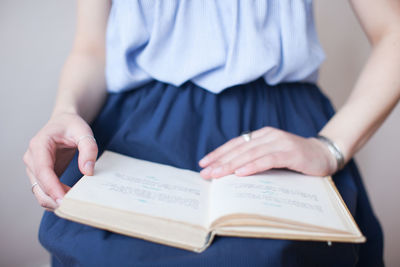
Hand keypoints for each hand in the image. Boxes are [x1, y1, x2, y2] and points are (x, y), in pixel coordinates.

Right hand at [23, 112, 97, 210]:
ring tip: (74, 205)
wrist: (64, 123)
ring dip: (55, 201)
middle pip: (38, 186)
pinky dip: (56, 198)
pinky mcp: (40, 175)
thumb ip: (89, 149)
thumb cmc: (72, 125)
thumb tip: (88, 171)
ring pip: (40, 192)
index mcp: (39, 145)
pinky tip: (71, 200)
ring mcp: (34, 168)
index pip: (42, 170)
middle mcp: (32, 158)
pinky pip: (45, 191)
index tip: (64, 200)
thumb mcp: (84, 131)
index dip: (52, 187)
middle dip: (54, 199)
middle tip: (74, 207)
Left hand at [198, 127, 336, 178]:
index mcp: (262, 135)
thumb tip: (231, 172)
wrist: (324, 154)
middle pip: (239, 149)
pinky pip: (268, 160)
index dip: (218, 153)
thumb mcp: (272, 156)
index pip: (235, 144)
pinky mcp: (291, 152)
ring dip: (232, 165)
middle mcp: (269, 136)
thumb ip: (255, 159)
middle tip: (205, 172)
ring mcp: (280, 143)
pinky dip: (254, 166)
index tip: (203, 163)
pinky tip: (241, 173)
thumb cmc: (295, 158)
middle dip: (220, 161)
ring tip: (217, 174)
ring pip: (251, 154)